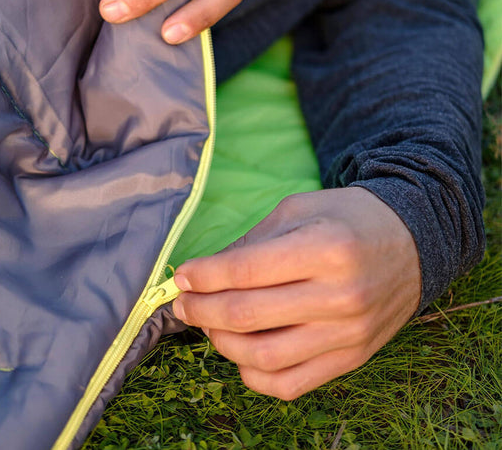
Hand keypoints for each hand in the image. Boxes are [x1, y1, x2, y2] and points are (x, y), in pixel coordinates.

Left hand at [173, 187, 420, 399]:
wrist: (411, 243)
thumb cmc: (348, 218)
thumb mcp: (300, 209)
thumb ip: (253, 242)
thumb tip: (205, 275)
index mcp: (327, 247)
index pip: (247, 269)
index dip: (204, 275)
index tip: (183, 276)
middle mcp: (341, 294)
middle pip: (248, 314)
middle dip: (202, 310)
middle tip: (182, 302)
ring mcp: (349, 333)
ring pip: (264, 356)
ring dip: (222, 343)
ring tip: (209, 324)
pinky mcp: (352, 358)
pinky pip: (290, 383)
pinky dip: (253, 374)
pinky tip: (240, 352)